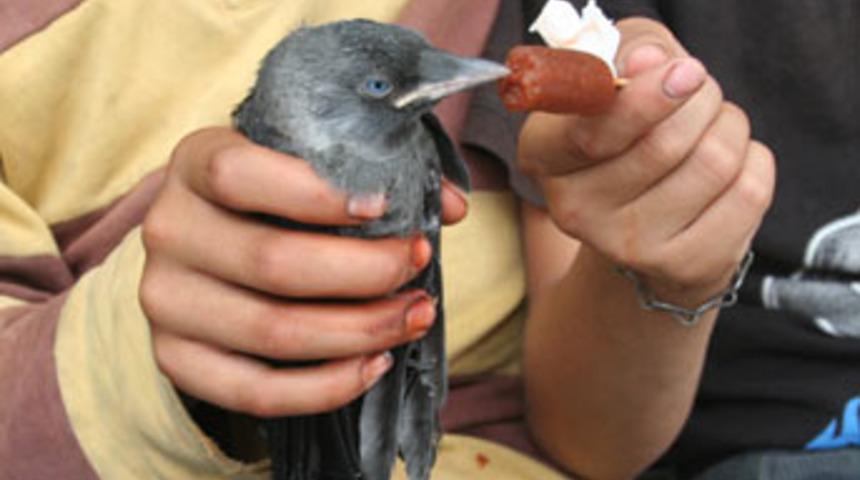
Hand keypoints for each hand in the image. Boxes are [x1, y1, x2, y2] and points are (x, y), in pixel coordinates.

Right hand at [139, 127, 467, 416]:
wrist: (210, 241)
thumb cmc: (274, 193)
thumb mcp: (311, 162)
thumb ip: (379, 169)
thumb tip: (452, 207)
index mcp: (196, 162)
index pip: (240, 176)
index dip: (318, 195)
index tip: (385, 207)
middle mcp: (169, 229)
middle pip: (272, 262)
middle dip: (365, 271)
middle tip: (419, 264)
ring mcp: (165, 300)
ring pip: (272, 331)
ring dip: (360, 330)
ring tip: (414, 314)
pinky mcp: (177, 358)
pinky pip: (255, 392)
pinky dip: (325, 387)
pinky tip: (374, 364)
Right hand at [518, 18, 775, 303]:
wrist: (644, 214)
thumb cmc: (630, 127)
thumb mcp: (619, 73)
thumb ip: (630, 53)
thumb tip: (649, 63)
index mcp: (544, 155)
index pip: (593, 135)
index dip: (646, 100)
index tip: (687, 71)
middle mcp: (574, 209)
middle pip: (665, 144)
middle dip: (702, 100)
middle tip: (701, 92)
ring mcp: (628, 246)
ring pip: (714, 163)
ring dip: (731, 127)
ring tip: (714, 128)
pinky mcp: (684, 265)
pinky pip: (748, 193)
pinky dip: (753, 161)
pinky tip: (731, 166)